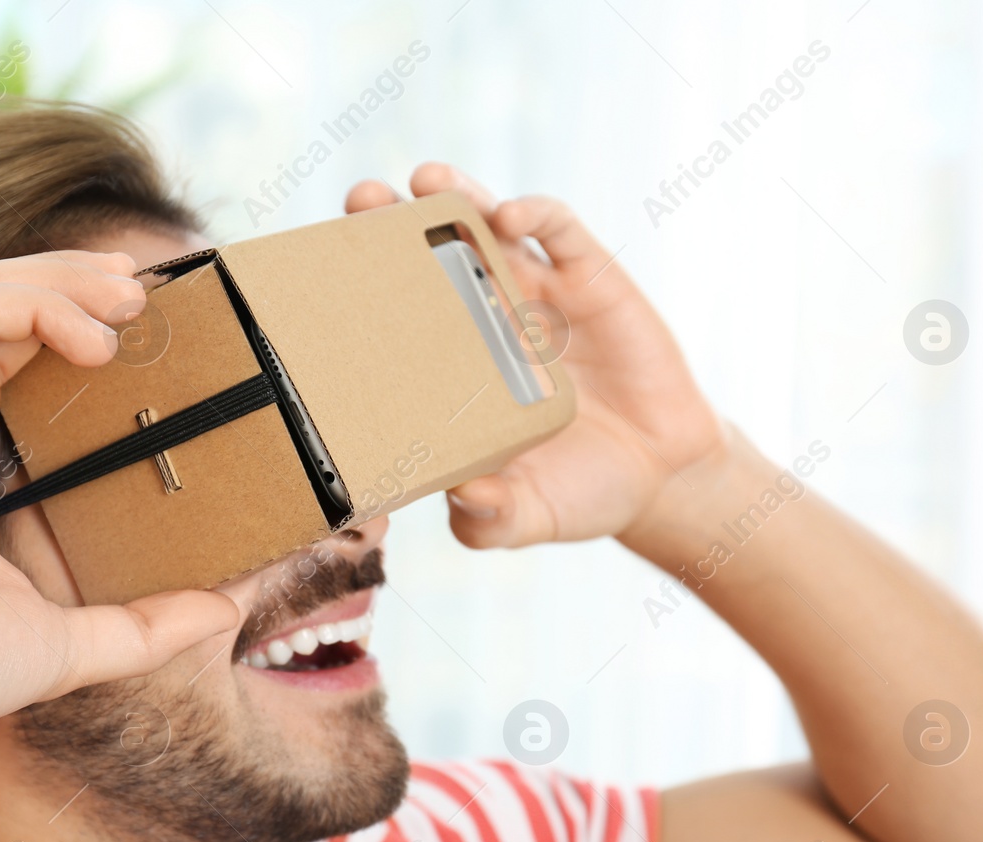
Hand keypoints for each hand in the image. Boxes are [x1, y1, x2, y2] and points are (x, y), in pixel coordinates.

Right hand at [0, 251, 239, 739]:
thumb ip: (148, 624)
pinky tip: (92, 337)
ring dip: (59, 277)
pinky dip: (31, 303)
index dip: (69, 326)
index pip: (10, 359)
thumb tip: (225, 609)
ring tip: (128, 293)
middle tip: (142, 289)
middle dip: (73, 281)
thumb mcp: (72, 642)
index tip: (136, 326)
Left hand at [345, 164, 724, 547]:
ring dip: (455, 195)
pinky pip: (558, 230)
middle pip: (429, 254)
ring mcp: (537, 295)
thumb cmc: (578, 493)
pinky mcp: (591, 280)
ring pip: (487, 225)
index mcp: (454, 368)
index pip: (395, 315)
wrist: (661, 477)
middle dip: (390, 220)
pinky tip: (509, 213)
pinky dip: (533, 212)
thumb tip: (464, 496)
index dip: (359, 287)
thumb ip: (491, 519)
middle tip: (361, 200)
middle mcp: (486, 319)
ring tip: (424, 181)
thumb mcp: (527, 517)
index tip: (320, 269)